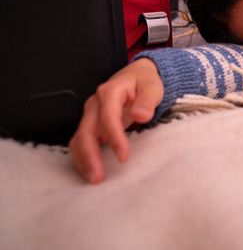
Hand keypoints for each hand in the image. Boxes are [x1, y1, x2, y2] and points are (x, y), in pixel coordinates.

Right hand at [68, 58, 162, 183]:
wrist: (136, 76)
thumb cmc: (144, 82)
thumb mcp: (152, 87)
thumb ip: (147, 100)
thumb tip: (141, 114)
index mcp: (110, 91)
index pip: (108, 116)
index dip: (114, 137)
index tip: (123, 156)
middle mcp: (95, 103)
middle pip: (86, 131)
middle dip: (90, 155)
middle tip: (98, 176)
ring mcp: (91, 114)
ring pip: (79, 138)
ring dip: (83, 159)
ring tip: (92, 178)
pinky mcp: (91, 123)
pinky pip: (81, 141)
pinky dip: (83, 156)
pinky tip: (90, 170)